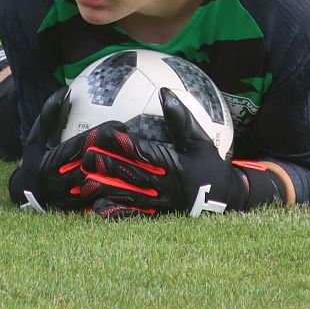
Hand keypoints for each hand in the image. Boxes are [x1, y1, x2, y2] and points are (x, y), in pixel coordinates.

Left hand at [79, 88, 249, 216]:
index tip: (106, 132)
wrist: (225, 198)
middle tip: (87, 154)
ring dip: (106, 187)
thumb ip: (180, 118)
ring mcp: (159, 203)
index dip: (125, 143)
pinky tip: (95, 207)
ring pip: (128, 195)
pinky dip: (115, 211)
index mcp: (174, 165)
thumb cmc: (210, 164)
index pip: (145, 152)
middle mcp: (165, 185)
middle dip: (108, 164)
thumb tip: (165, 93)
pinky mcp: (156, 215)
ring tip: (84, 180)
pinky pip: (133, 215)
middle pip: (131, 174)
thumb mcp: (199, 139)